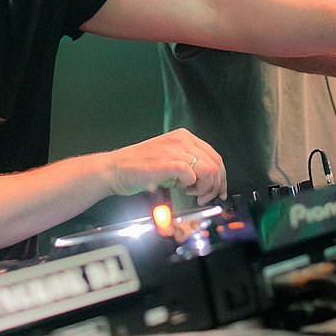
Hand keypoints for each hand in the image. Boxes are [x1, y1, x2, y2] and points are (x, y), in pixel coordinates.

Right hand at [105, 128, 226, 204]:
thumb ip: (187, 163)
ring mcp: (174, 150)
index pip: (214, 155)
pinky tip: (182, 190)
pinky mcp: (167, 163)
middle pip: (216, 163)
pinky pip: (192, 175)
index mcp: (183, 137)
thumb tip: (207, 180)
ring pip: (209, 170)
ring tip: (193, 194)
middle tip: (205, 198)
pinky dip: (191, 186)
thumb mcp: (168, 158)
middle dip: (215, 186)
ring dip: (205, 188)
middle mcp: (181, 140)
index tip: (219, 191)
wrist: (114, 169)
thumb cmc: (138, 167)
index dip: (221, 177)